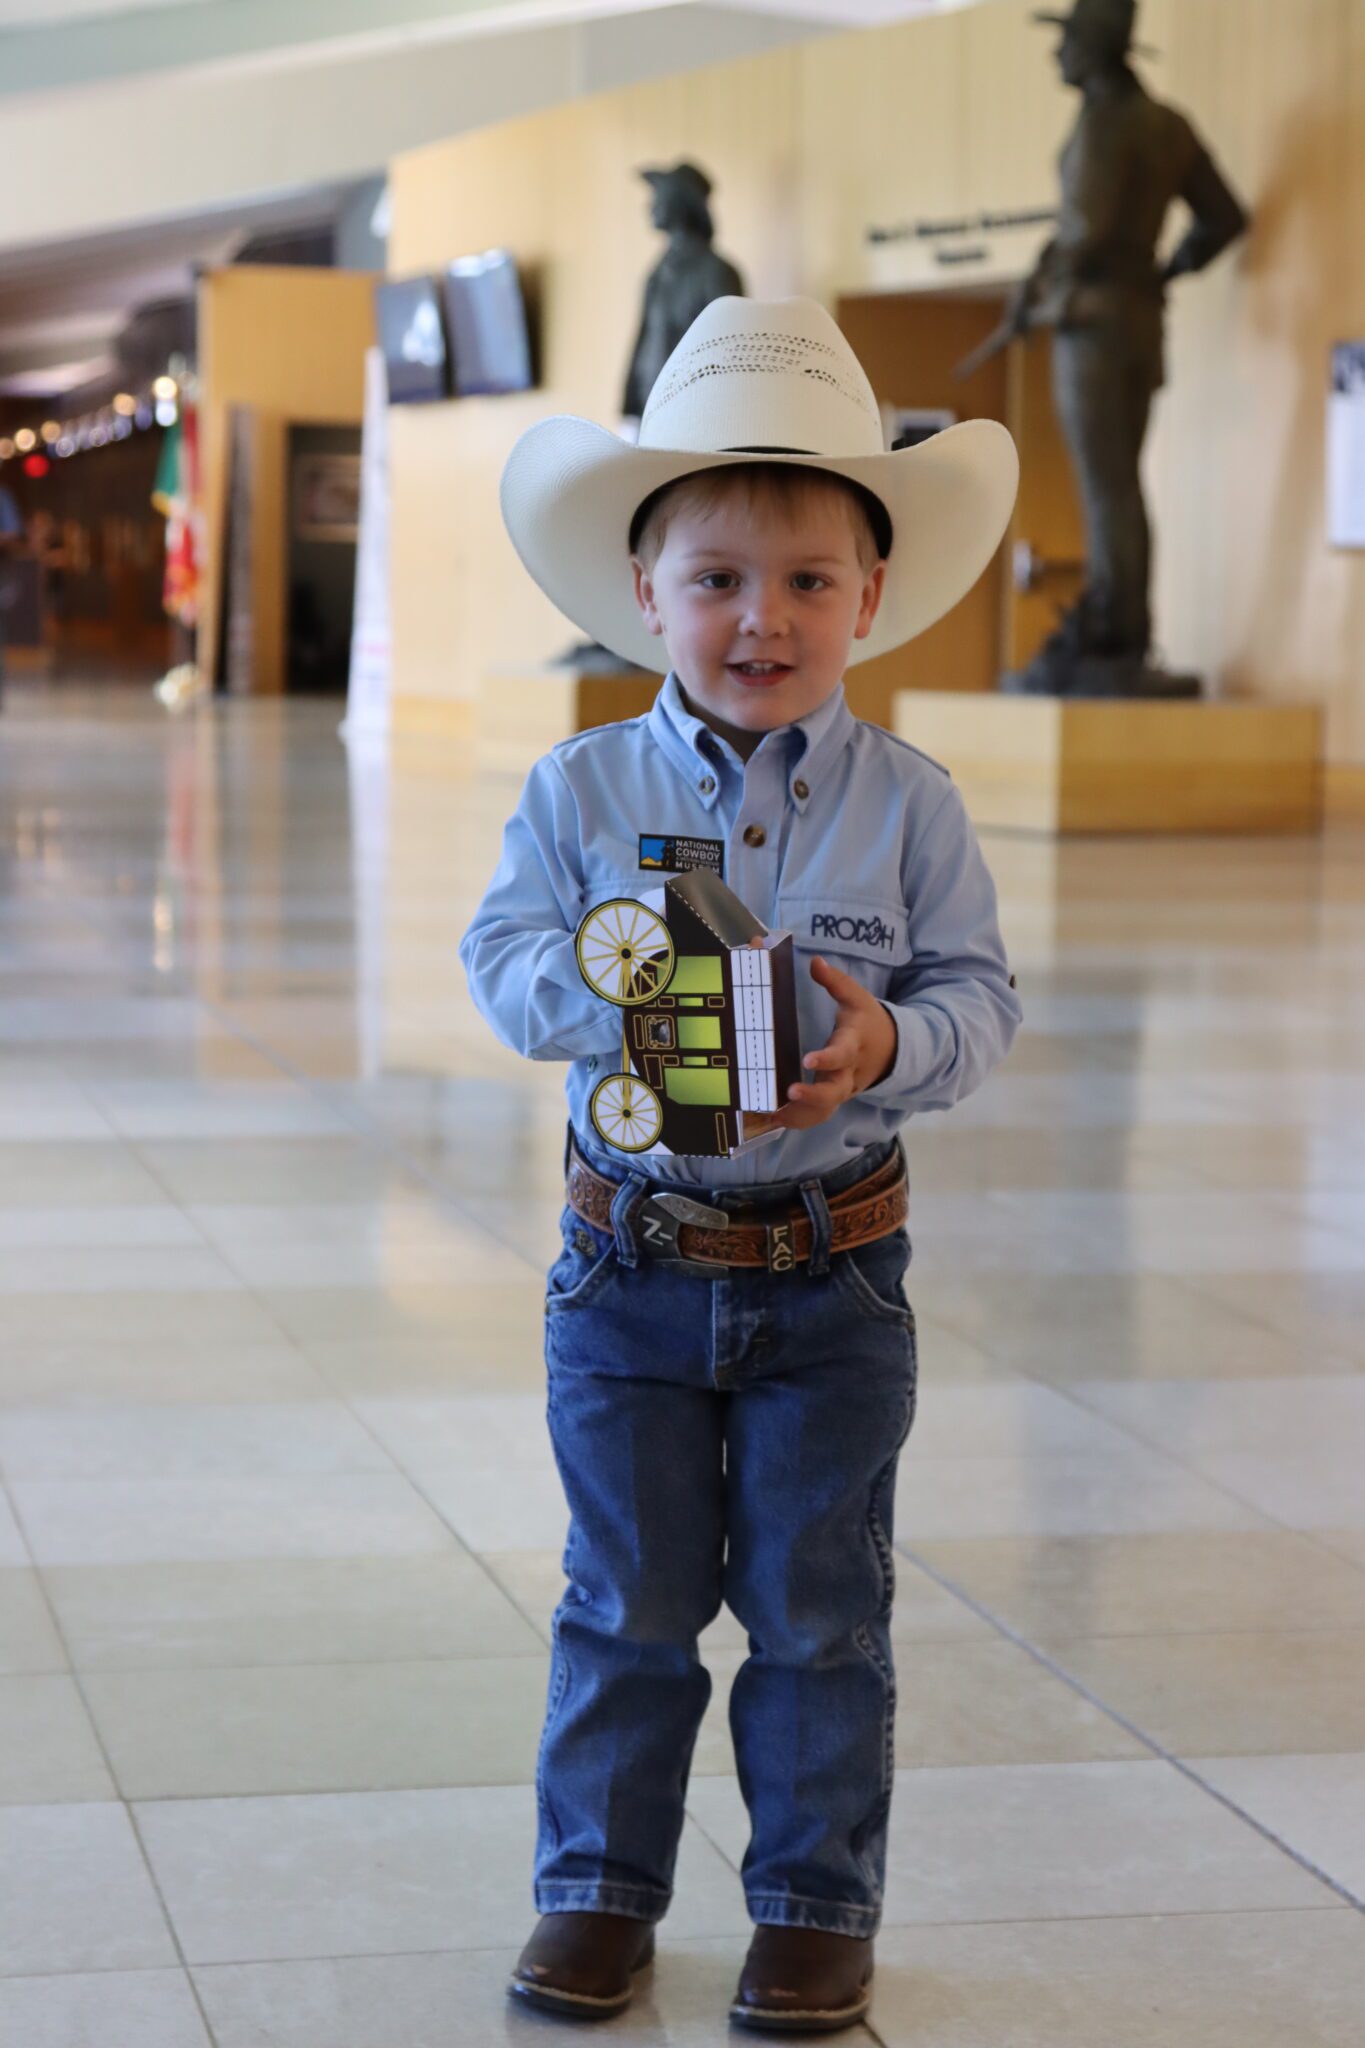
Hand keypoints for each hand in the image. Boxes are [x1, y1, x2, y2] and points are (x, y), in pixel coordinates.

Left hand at [746, 953, 896, 1134]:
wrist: (890, 1051)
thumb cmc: (866, 1022)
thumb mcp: (857, 997)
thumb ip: (836, 982)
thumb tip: (815, 961)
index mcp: (852, 1045)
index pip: (841, 1054)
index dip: (827, 1059)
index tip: (808, 1060)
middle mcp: (847, 1073)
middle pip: (834, 1092)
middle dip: (813, 1095)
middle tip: (790, 1093)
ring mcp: (840, 1090)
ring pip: (824, 1110)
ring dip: (800, 1115)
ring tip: (774, 1115)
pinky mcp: (832, 1100)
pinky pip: (817, 1115)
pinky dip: (797, 1121)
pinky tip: (774, 1119)